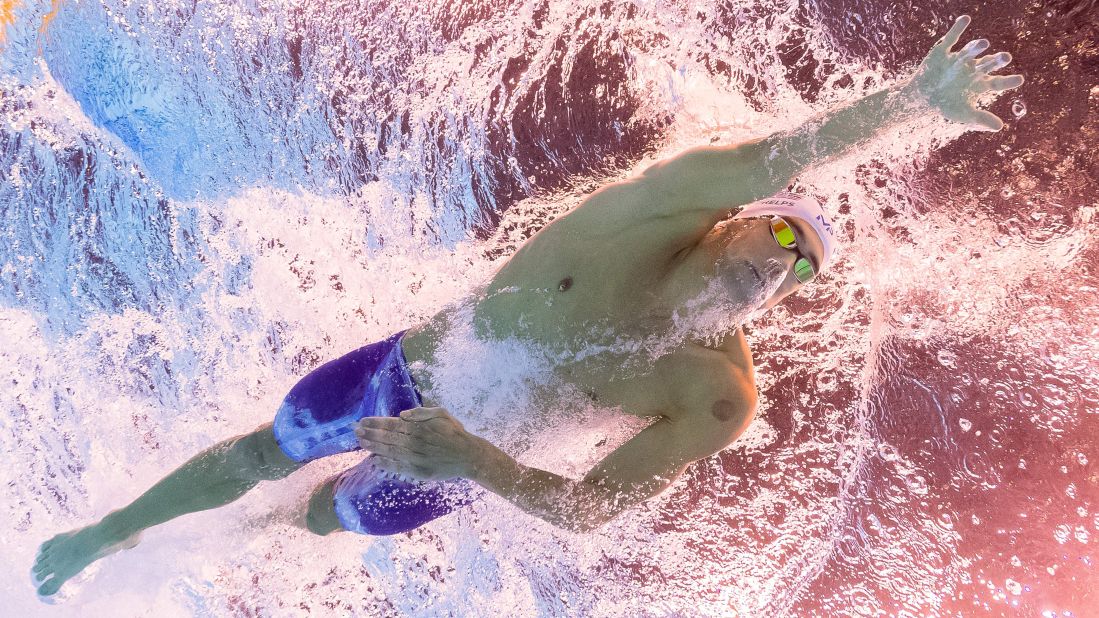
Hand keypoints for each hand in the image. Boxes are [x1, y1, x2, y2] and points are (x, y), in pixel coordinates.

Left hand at [354, 407, 484, 481]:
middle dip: (369, 434)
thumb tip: (402, 415)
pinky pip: (398, 467)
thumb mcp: (442, 414)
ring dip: (373, 447)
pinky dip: (385, 464)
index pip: (392, 424)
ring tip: (361, 443)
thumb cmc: (454, 433)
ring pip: (389, 452)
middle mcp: (414, 442)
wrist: (468, 456)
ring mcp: (415, 458)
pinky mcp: (418, 471)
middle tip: (355, 431)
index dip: (375, 423)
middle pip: (387, 437)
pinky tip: (375, 460)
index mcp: (419, 427)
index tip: (362, 421)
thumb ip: (422, 412)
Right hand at [907, 15, 1024, 130]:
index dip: (1008, 81)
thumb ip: (980, 120)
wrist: (921, 97)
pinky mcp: (943, 51)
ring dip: (977, 47)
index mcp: (980, 83)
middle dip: (996, 60)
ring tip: (984, 44)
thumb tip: (1000, 127)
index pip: (998, 82)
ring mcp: (959, 59)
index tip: (1019, 79)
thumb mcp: (963, 115)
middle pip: (987, 64)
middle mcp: (972, 68)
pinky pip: (951, 38)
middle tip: (1006, 58)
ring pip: (970, 52)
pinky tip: (966, 19)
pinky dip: (958, 29)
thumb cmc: (945, 106)